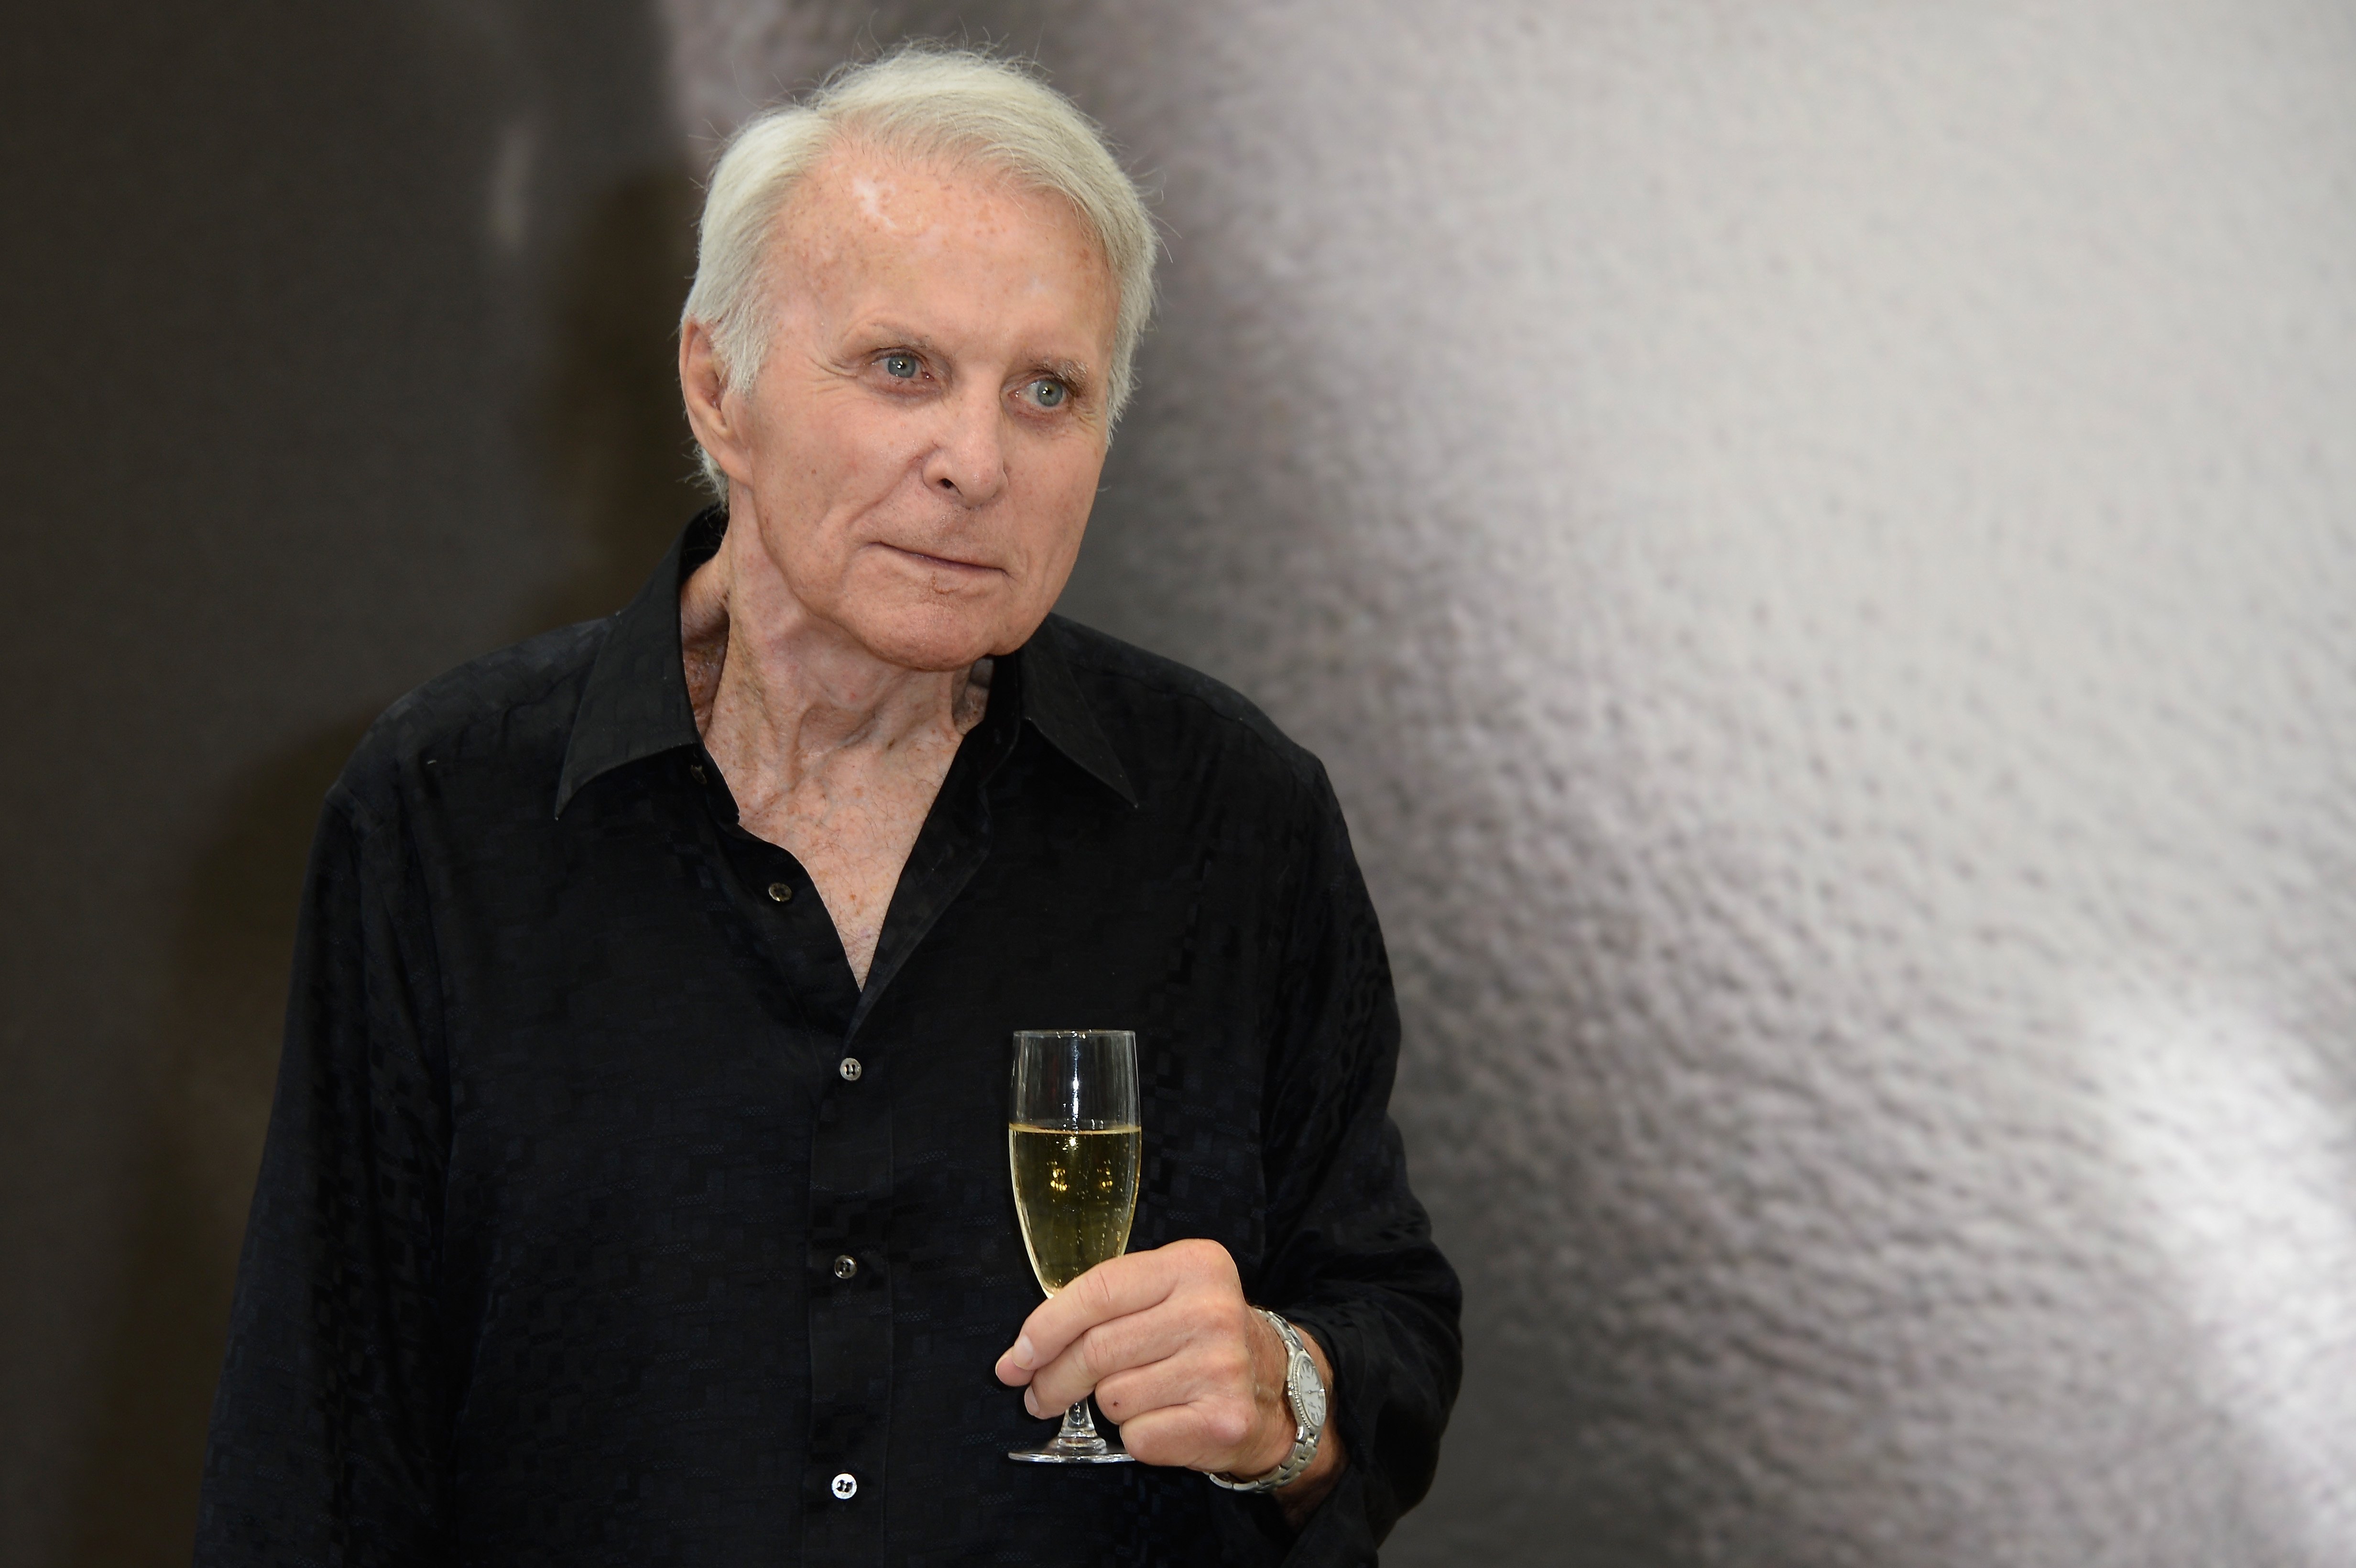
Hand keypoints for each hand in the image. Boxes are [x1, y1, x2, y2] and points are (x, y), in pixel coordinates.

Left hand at [993, 1238, 1344, 1512]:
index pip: (1098, 1290)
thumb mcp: (1165, 1295)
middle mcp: (1212, 1311)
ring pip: (1113, 1397)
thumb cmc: (1201, 1338)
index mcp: (1195, 1265)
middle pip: (1096, 1349)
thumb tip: (1020, 1356)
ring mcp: (1221, 1367)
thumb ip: (1103, 1307)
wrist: (1275, 1388)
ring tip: (1134, 1398)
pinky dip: (1136, 1435)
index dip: (1046, 1327)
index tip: (1017, 1357)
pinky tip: (1161, 1420)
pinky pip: (1138, 1436)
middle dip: (1054, 1379)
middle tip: (1039, 1395)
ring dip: (1107, 1406)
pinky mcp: (1222, 1420)